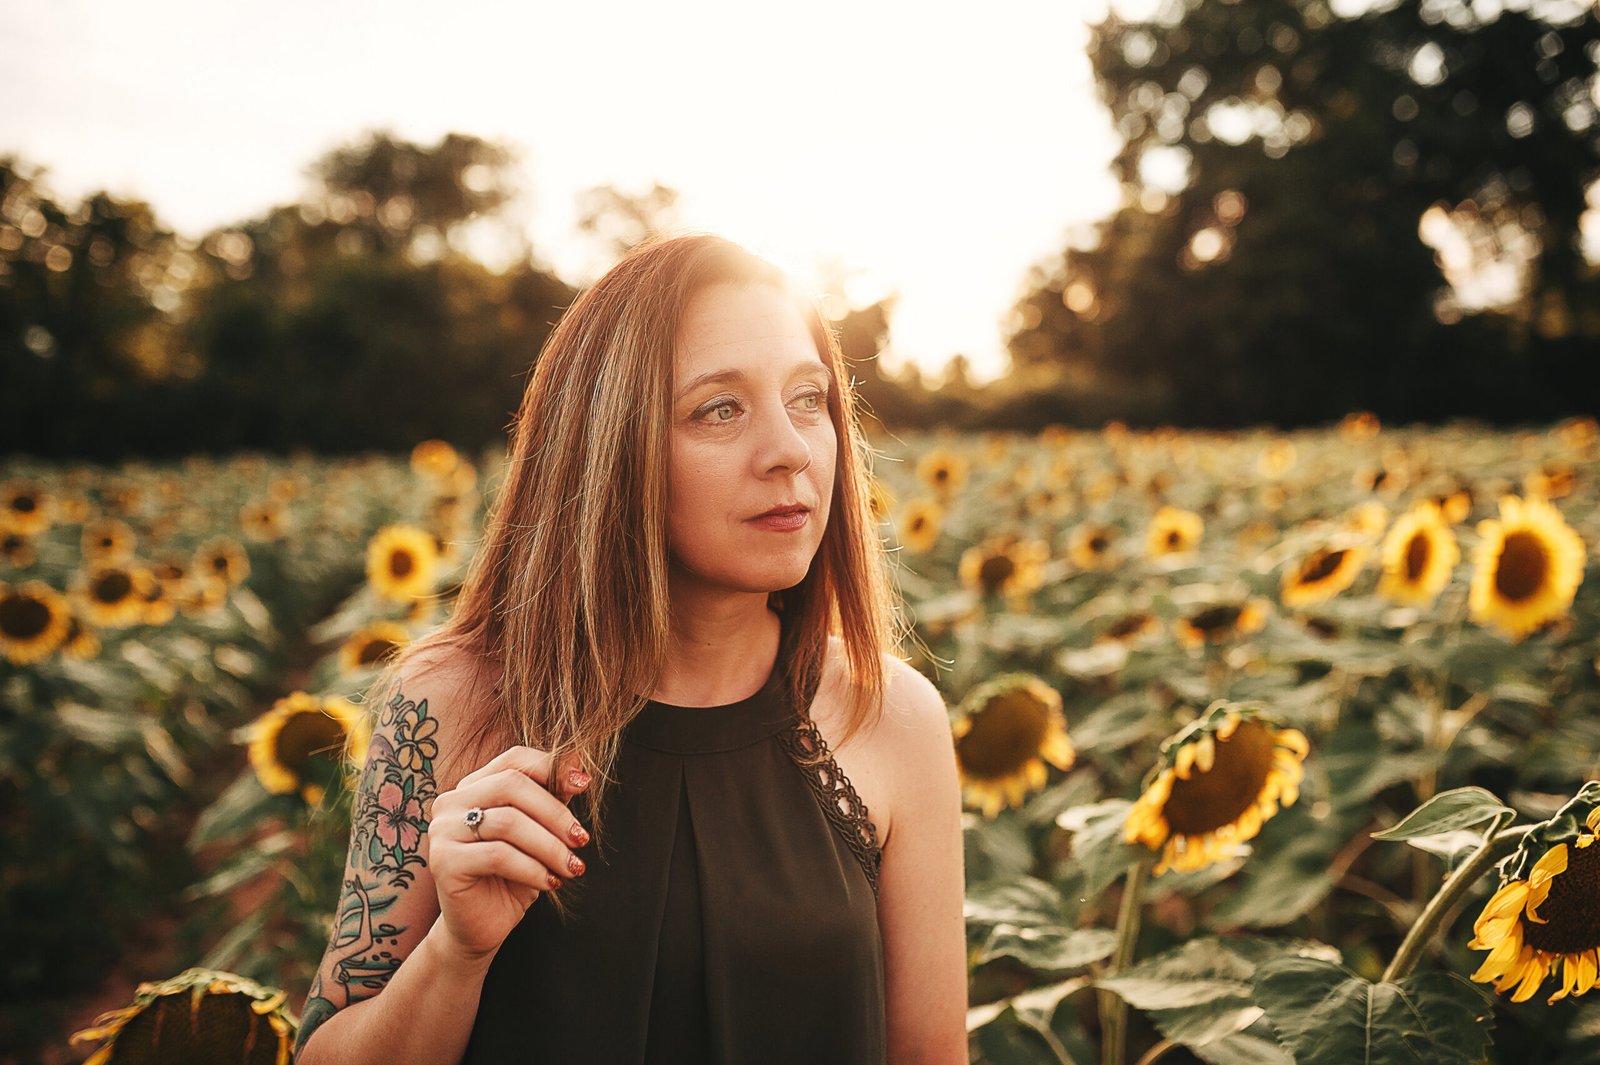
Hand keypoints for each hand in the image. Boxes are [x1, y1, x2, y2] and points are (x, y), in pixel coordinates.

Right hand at [427, 745, 590, 960]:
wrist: (482, 926)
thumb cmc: (513, 875)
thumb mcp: (539, 831)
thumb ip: (552, 797)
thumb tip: (579, 762)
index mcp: (473, 786)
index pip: (513, 760)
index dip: (551, 766)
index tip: (584, 784)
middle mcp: (451, 802)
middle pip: (512, 786)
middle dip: (554, 812)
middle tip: (581, 838)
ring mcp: (442, 830)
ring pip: (508, 822)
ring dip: (549, 846)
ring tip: (571, 866)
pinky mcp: (443, 861)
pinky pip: (498, 855)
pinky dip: (533, 868)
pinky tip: (551, 883)